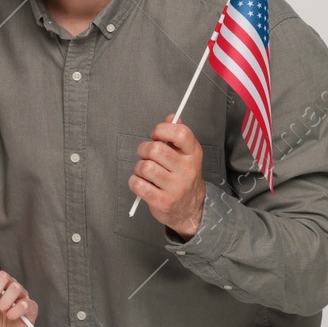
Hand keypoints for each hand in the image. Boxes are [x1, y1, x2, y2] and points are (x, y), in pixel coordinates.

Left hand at [128, 116, 205, 237]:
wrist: (190, 210)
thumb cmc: (183, 178)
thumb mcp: (185, 155)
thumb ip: (177, 135)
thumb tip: (171, 117)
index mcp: (193, 154)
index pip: (180, 133)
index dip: (162, 129)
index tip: (155, 135)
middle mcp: (187, 170)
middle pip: (155, 149)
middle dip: (143, 150)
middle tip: (146, 156)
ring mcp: (175, 187)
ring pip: (145, 167)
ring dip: (139, 168)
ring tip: (145, 172)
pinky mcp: (163, 201)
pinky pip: (138, 184)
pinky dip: (134, 182)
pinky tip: (141, 183)